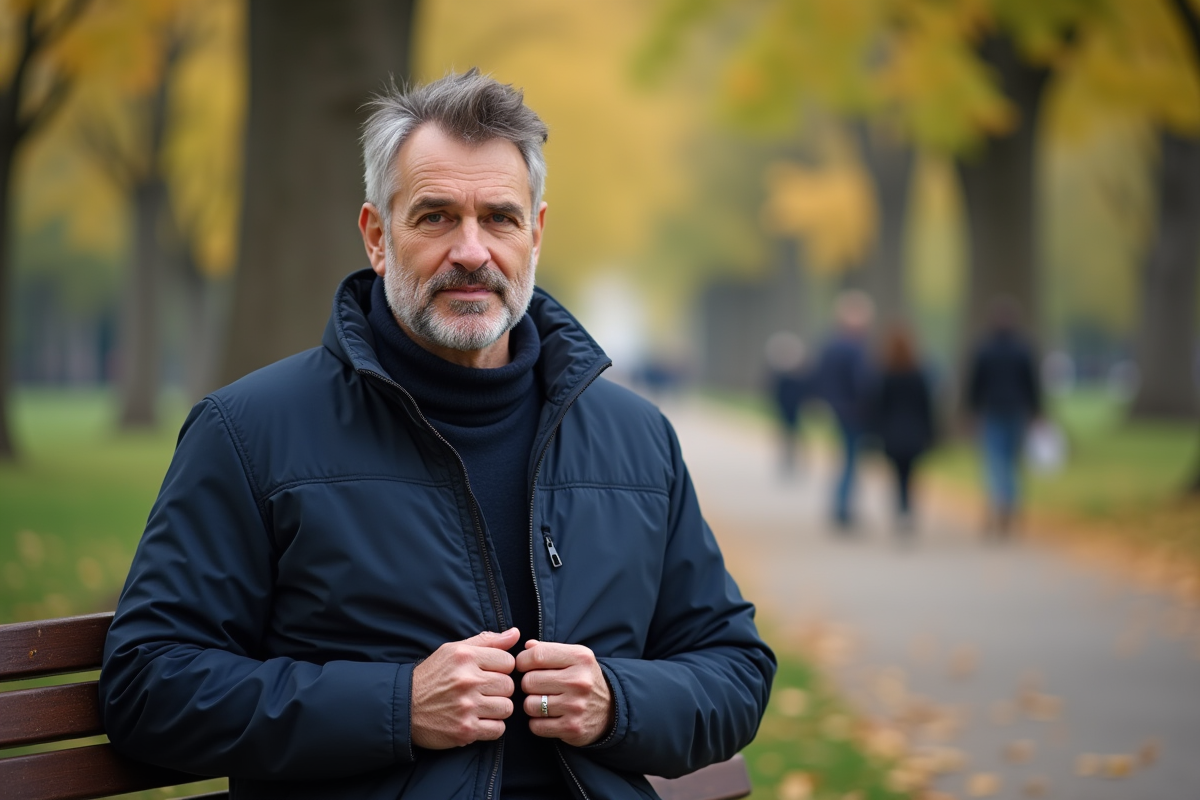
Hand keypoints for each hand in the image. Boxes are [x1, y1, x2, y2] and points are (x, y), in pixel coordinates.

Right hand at [411, 628, 518, 748]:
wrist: (404, 708)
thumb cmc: (432, 677)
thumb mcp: (453, 650)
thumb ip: (486, 641)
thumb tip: (515, 633)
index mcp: (465, 657)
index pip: (508, 661)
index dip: (502, 668)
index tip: (490, 673)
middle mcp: (467, 681)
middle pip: (509, 685)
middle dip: (500, 689)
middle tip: (485, 692)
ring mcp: (467, 707)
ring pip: (507, 708)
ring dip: (498, 709)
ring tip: (483, 706)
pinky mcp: (465, 730)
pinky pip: (498, 729)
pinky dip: (492, 727)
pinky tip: (479, 720)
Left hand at [516, 640, 613, 746]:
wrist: (611, 710)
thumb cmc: (584, 679)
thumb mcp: (574, 657)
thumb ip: (549, 649)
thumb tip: (526, 646)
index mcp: (580, 658)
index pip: (537, 655)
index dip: (523, 661)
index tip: (524, 666)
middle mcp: (579, 681)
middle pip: (529, 681)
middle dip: (528, 684)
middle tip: (538, 687)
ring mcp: (576, 706)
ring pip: (530, 704)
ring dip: (532, 705)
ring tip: (544, 702)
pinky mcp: (572, 728)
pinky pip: (536, 726)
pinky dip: (537, 723)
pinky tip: (549, 717)